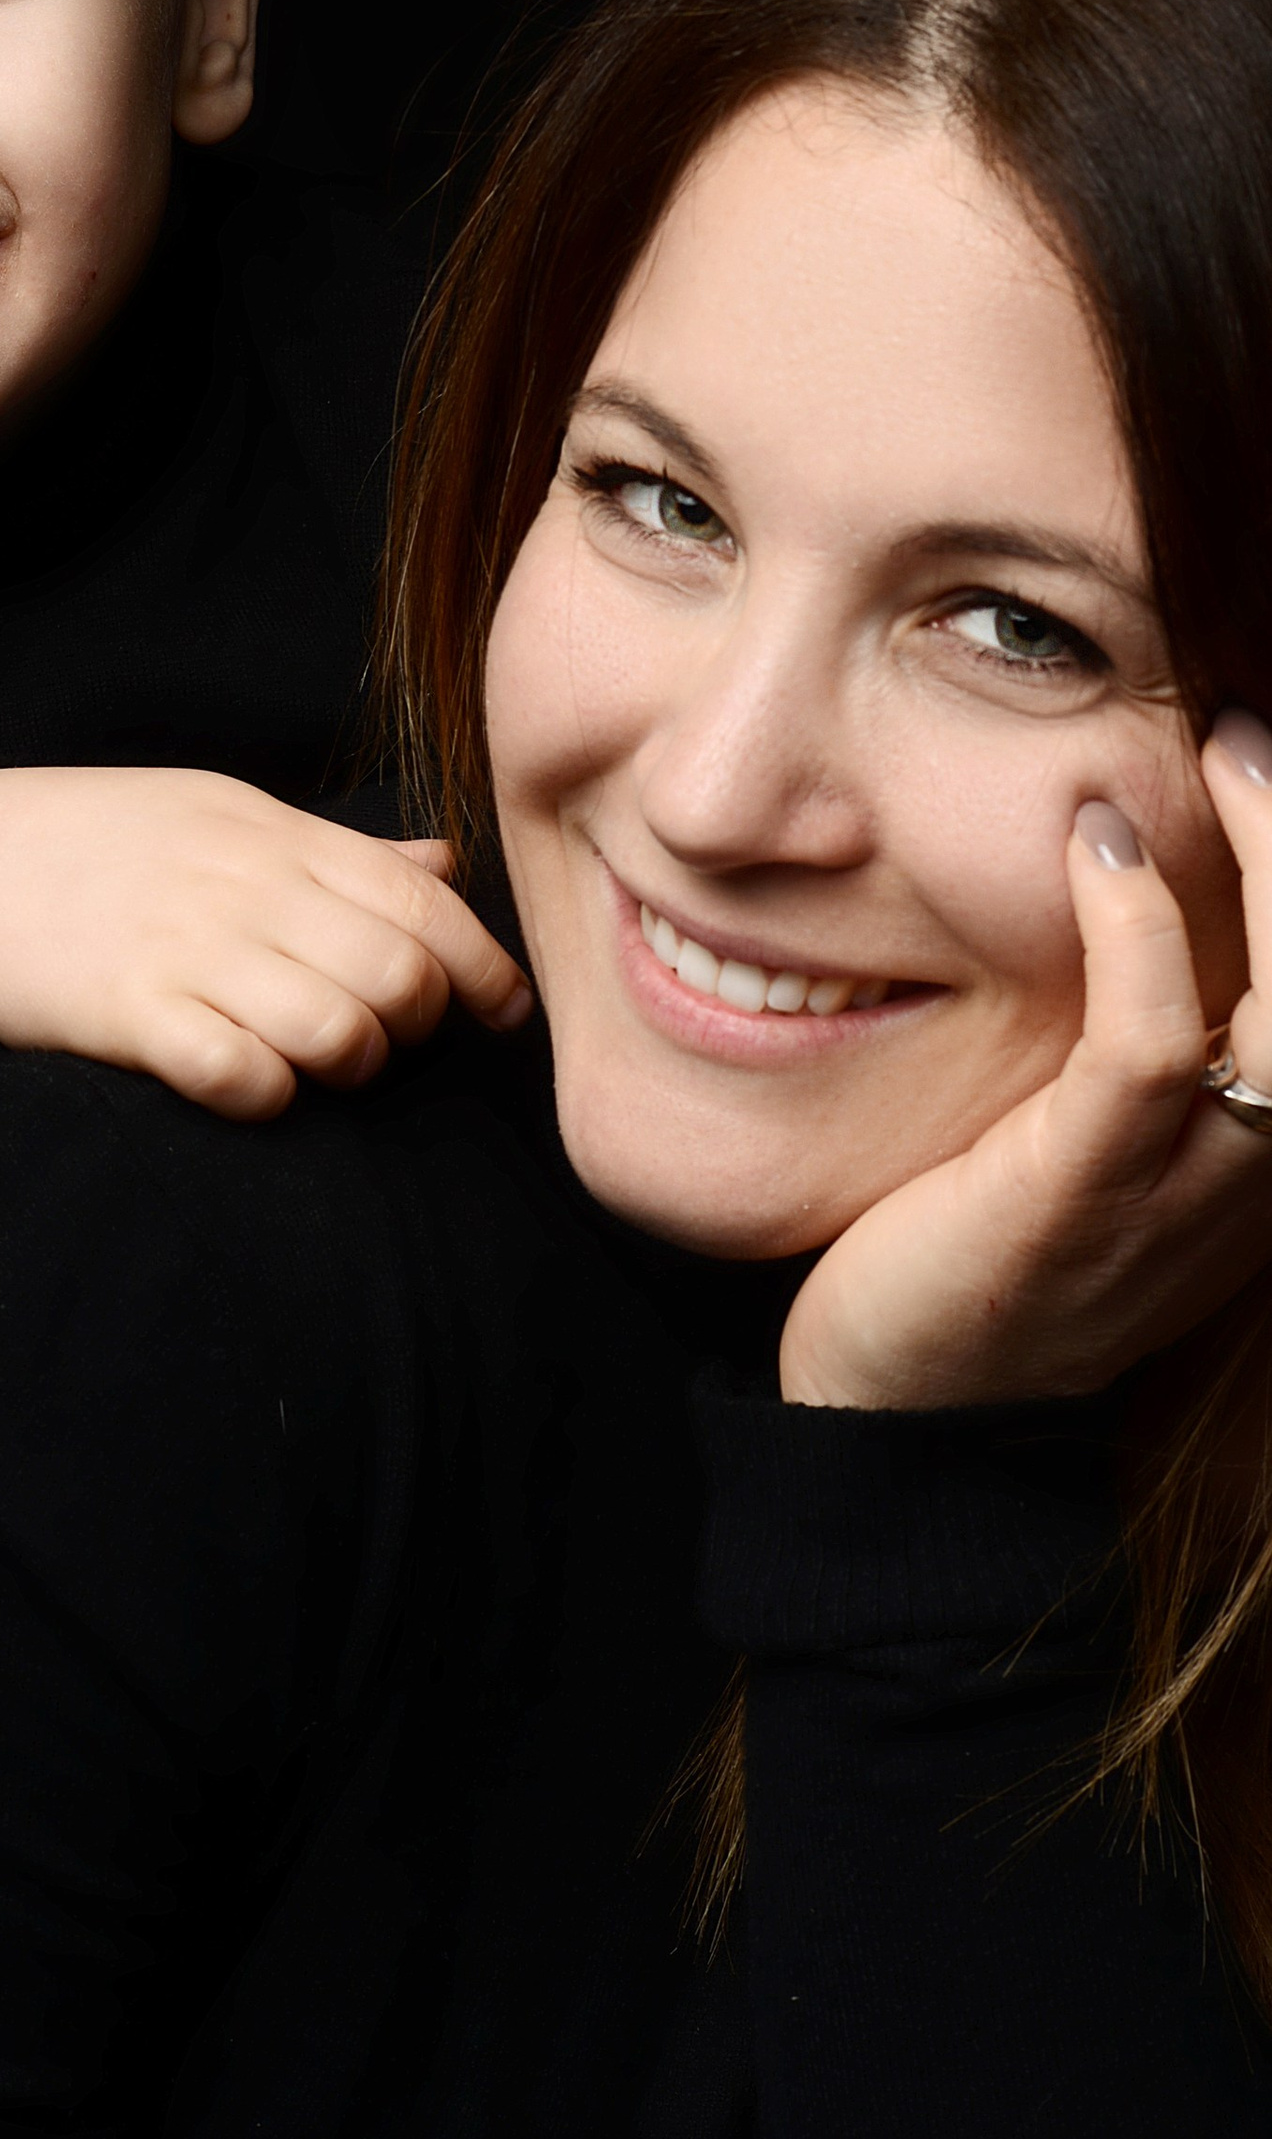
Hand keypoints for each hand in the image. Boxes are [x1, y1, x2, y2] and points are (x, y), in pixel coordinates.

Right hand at [0, 765, 531, 1119]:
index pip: (422, 897)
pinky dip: (265, 1094)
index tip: (502, 1012)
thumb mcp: (223, 815)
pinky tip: (251, 1084)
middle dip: (417, 1025)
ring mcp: (186, 951)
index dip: (482, 963)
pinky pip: (238, 1073)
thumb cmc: (104, 844)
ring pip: (335, 1030)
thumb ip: (336, 848)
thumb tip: (444, 862)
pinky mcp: (128, 1014)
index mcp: (275, 835)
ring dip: (347, 1065)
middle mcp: (244, 889)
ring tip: (317, 1064)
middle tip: (388, 1041)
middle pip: (397, 973)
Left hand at [779, 711, 1271, 1408]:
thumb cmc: (985, 1241)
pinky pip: (1151, 1052)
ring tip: (1216, 747)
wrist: (902, 1411)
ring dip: (1268, 863)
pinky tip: (1097, 847)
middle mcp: (1262, 1173)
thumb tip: (1122, 857)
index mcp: (1271, 1153)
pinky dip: (1141, 933)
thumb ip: (1141, 1026)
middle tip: (1250, 727)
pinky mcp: (1083, 1195)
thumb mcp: (1092, 1127)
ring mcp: (1186, 1190)